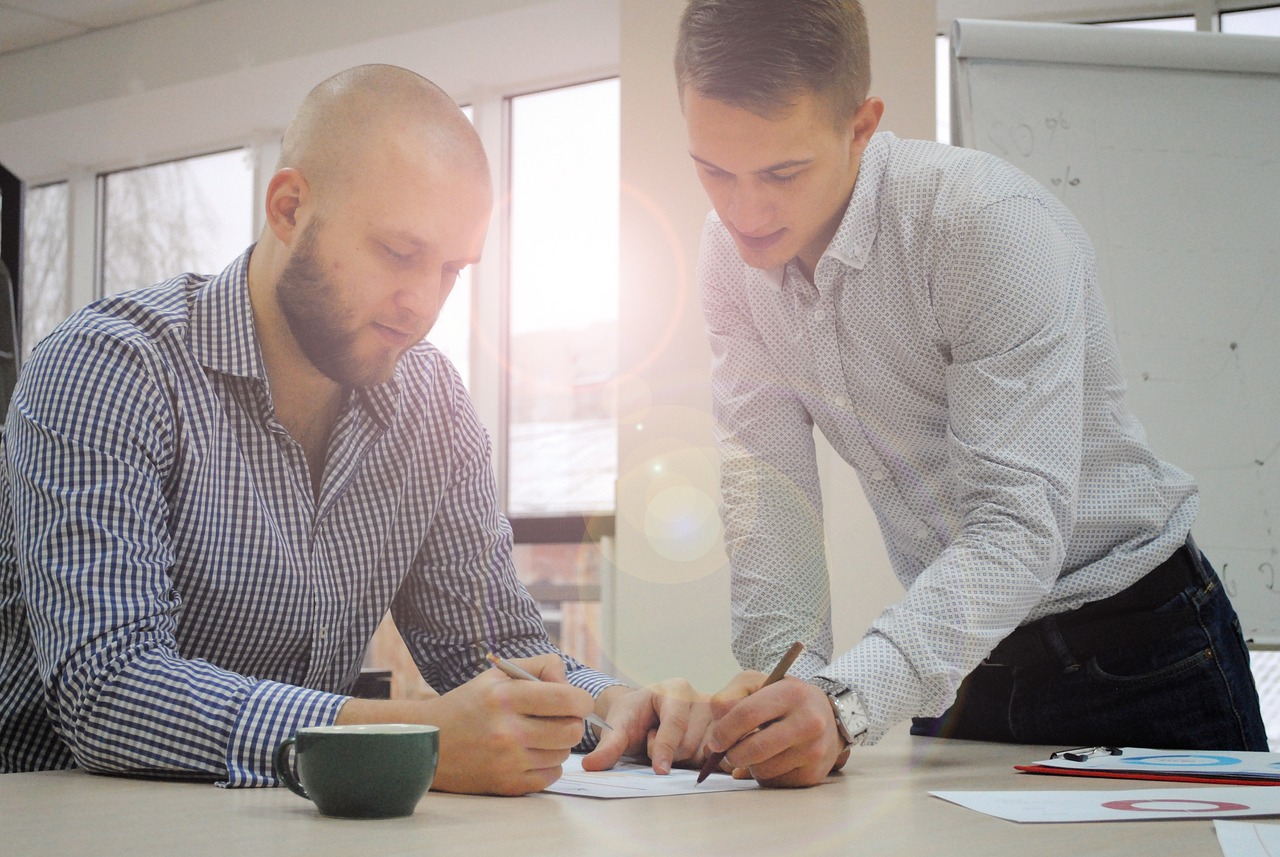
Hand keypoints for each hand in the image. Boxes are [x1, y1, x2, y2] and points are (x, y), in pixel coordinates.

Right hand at [341, 653, 594, 795]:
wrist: (429, 741)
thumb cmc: (468, 703)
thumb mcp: (497, 674)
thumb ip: (538, 668)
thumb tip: (568, 681)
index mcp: (505, 697)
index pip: (566, 699)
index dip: (581, 700)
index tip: (577, 701)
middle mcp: (507, 731)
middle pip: (571, 731)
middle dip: (573, 723)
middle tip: (560, 719)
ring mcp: (507, 761)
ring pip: (563, 754)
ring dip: (558, 744)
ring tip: (539, 735)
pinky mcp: (507, 785)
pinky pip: (551, 776)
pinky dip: (548, 764)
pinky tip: (532, 753)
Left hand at [580, 679, 711, 774]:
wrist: (644, 716)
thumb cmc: (633, 716)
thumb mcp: (618, 726)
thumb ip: (608, 745)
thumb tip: (592, 765)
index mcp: (676, 689)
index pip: (675, 722)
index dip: (665, 747)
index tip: (659, 770)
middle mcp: (700, 699)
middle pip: (689, 742)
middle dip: (667, 753)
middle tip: (652, 739)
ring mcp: (715, 717)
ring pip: (702, 754)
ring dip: (681, 759)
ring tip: (668, 743)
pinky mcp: (722, 734)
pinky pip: (716, 759)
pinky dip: (699, 763)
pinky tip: (685, 755)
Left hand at [705, 672, 844, 787]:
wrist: (828, 716)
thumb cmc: (784, 698)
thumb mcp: (758, 683)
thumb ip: (730, 697)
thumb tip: (715, 735)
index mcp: (791, 694)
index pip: (747, 714)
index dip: (723, 731)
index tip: (715, 741)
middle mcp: (808, 722)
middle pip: (754, 749)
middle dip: (732, 755)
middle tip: (728, 753)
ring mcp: (814, 751)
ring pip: (762, 770)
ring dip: (749, 765)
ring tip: (755, 751)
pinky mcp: (814, 774)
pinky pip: (774, 783)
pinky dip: (765, 775)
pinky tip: (771, 760)